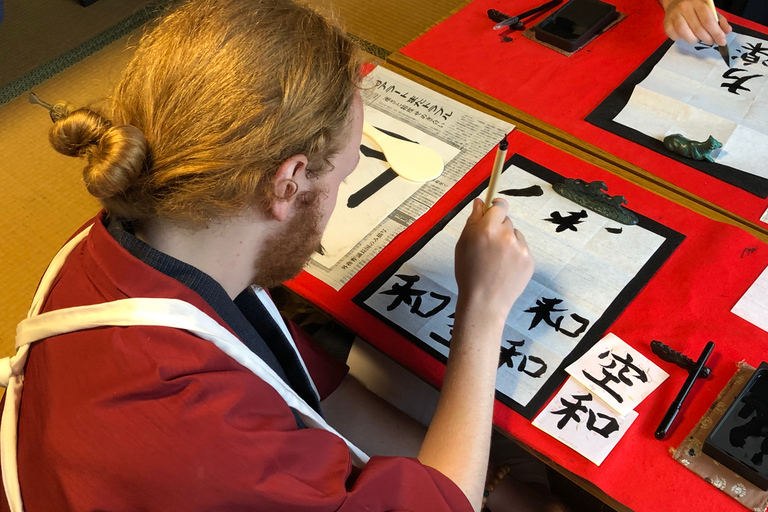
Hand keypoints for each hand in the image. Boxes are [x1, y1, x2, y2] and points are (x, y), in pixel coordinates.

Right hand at [454, 198, 533, 320]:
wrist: (484, 302)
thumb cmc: (468, 273)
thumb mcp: (462, 244)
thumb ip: (472, 220)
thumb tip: (480, 202)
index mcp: (487, 229)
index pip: (500, 205)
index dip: (496, 206)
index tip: (493, 209)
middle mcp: (506, 235)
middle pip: (506, 220)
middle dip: (498, 227)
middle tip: (488, 245)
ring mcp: (521, 248)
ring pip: (515, 235)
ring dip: (507, 241)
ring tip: (496, 260)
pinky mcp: (529, 260)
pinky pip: (522, 249)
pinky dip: (514, 255)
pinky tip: (504, 268)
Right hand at [662, 0, 730, 45]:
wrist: (676, 1)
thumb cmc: (695, 7)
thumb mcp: (710, 9)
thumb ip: (719, 20)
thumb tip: (726, 31)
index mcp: (698, 2)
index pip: (708, 20)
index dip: (716, 33)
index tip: (722, 41)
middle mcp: (685, 7)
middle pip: (697, 29)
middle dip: (707, 39)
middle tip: (711, 42)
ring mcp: (674, 15)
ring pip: (685, 34)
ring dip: (694, 40)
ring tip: (698, 39)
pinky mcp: (666, 23)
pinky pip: (674, 36)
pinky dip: (681, 39)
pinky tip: (686, 35)